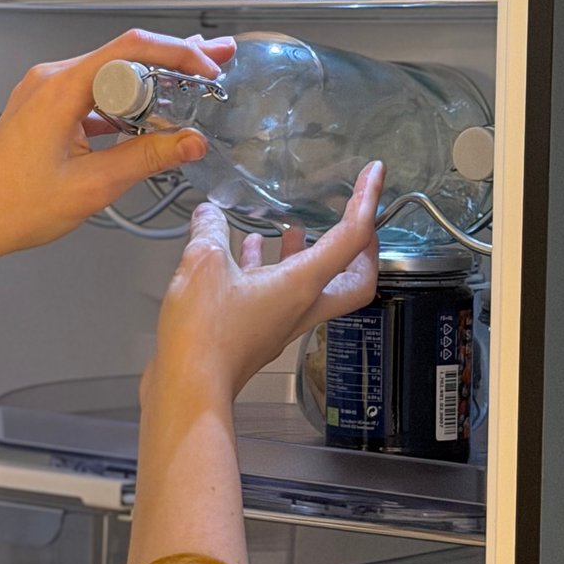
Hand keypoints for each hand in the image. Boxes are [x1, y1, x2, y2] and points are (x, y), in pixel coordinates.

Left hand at [0, 28, 236, 267]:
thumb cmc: (13, 206)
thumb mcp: (93, 185)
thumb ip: (147, 158)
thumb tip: (191, 142)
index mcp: (60, 88)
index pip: (131, 49)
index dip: (177, 53)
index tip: (208, 68)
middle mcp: (50, 80)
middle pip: (123, 56)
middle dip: (173, 61)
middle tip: (215, 66)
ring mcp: (44, 93)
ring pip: (109, 76)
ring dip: (150, 85)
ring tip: (192, 91)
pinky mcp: (43, 110)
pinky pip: (92, 95)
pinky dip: (123, 104)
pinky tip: (150, 120)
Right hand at [145, 162, 384, 407]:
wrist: (189, 387)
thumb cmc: (205, 334)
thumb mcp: (203, 264)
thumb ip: (210, 231)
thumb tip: (210, 213)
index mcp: (302, 285)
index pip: (351, 238)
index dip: (366, 201)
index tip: (375, 175)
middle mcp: (301, 306)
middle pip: (354, 279)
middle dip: (362, 248)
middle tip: (355, 220)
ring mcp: (280, 322)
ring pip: (313, 286)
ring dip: (311, 255)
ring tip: (295, 227)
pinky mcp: (257, 332)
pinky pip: (277, 294)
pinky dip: (271, 270)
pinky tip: (246, 253)